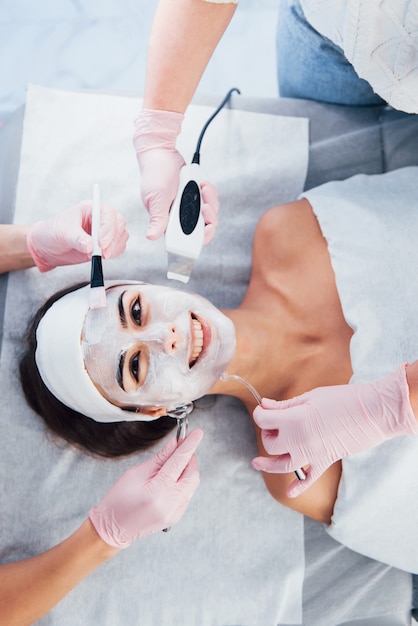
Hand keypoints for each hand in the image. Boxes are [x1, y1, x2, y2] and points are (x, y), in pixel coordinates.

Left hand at [27, 202, 128, 271]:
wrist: (48, 247)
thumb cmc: (53, 233)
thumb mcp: (63, 233)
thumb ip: (77, 239)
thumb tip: (90, 247)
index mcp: (91, 209)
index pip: (108, 214)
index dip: (108, 228)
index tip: (101, 244)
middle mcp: (101, 218)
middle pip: (119, 224)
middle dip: (113, 240)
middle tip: (102, 253)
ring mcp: (105, 231)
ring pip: (121, 236)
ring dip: (114, 248)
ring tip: (97, 255)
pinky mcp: (106, 244)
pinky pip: (118, 247)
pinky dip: (114, 253)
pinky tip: (101, 257)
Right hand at [89, 429, 202, 548]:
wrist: (112, 530)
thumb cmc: (117, 502)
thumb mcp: (135, 474)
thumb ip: (159, 459)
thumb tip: (174, 445)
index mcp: (158, 491)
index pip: (179, 462)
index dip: (190, 445)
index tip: (197, 433)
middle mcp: (170, 504)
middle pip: (192, 474)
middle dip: (190, 458)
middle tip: (182, 446)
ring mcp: (174, 513)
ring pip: (192, 485)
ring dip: (188, 470)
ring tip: (175, 462)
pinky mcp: (176, 518)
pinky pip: (187, 495)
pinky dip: (184, 483)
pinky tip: (172, 479)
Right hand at [133, 109, 218, 242]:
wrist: (162, 152)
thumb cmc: (154, 174)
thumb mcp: (156, 198)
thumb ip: (157, 219)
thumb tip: (151, 236)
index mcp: (168, 221)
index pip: (187, 238)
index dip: (201, 236)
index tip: (207, 226)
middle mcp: (180, 216)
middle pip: (204, 227)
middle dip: (209, 217)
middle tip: (205, 205)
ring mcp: (189, 206)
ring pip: (209, 214)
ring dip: (210, 201)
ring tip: (203, 188)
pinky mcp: (196, 196)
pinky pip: (210, 200)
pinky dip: (210, 193)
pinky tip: (203, 184)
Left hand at [252, 364, 417, 497]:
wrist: (371, 412)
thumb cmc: (341, 399)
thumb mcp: (310, 396)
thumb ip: (285, 405)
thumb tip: (265, 405)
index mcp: (293, 420)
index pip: (263, 420)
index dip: (260, 413)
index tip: (264, 409)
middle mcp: (298, 440)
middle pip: (271, 444)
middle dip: (268, 434)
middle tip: (274, 424)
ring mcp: (312, 454)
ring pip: (282, 465)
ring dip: (268, 465)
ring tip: (257, 463)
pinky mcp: (325, 461)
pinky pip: (309, 479)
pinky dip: (298, 487)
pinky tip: (290, 492)